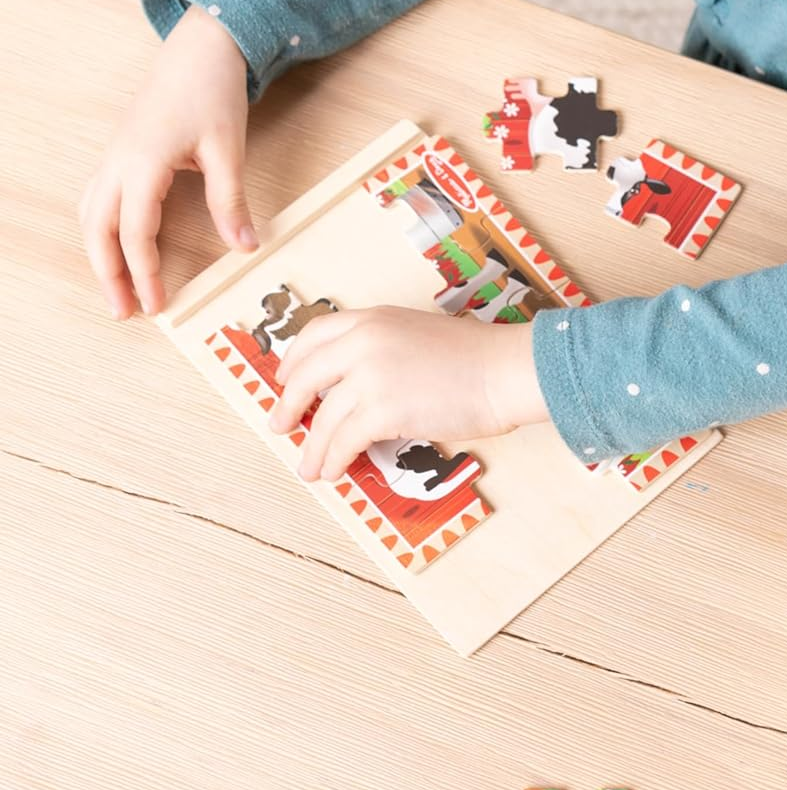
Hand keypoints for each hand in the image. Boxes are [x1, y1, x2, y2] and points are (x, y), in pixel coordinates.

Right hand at [80, 5, 251, 318]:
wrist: (200, 49)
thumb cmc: (212, 93)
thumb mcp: (228, 150)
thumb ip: (231, 200)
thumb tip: (244, 247)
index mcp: (143, 162)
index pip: (135, 231)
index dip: (145, 273)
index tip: (158, 305)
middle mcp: (118, 161)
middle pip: (97, 229)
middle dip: (108, 274)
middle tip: (124, 312)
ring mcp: (114, 155)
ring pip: (90, 214)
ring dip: (99, 254)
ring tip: (117, 291)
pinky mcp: (120, 152)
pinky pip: (97, 198)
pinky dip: (100, 229)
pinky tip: (115, 250)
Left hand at [269, 307, 548, 482]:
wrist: (504, 371)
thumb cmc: (478, 358)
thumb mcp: (419, 334)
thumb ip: (385, 349)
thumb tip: (362, 385)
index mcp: (372, 319)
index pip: (314, 335)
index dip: (294, 360)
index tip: (286, 378)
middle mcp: (363, 342)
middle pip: (305, 376)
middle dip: (289, 406)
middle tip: (280, 424)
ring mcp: (369, 376)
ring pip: (323, 418)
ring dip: (312, 447)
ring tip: (309, 467)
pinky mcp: (381, 410)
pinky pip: (343, 441)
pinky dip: (333, 459)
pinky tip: (334, 470)